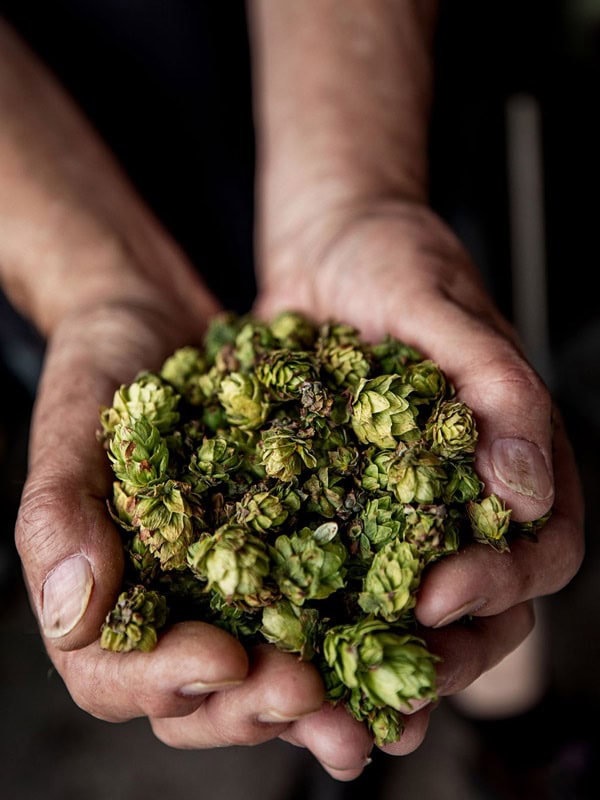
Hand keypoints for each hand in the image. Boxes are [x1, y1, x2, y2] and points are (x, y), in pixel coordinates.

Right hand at [16, 285, 359, 768]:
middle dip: (254, 705)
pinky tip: (407, 630)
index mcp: (105, 597)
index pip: (116, 676)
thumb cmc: (99, 370)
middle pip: (204, 694)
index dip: (166, 682)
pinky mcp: (288, 548)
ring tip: (370, 713)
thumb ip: (57, 518)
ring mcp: (234, 583)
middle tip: (308, 695)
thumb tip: (75, 617)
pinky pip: (324, 598)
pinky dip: (359, 626)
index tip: (223, 659)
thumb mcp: (71, 429)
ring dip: (318, 698)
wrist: (157, 318)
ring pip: (269, 665)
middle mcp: (173, 606)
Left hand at [254, 198, 584, 758]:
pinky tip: (288, 644)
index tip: (439, 595)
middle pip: (485, 601)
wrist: (324, 244)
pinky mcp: (338, 499)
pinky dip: (323, 614)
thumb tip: (528, 491)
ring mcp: (399, 502)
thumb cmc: (394, 260)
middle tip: (396, 680)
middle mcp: (462, 493)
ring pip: (412, 603)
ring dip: (388, 659)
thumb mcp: (441, 307)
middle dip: (450, 648)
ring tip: (344, 702)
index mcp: (512, 456)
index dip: (502, 585)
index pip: (541, 548)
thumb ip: (497, 387)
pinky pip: (340, 568)